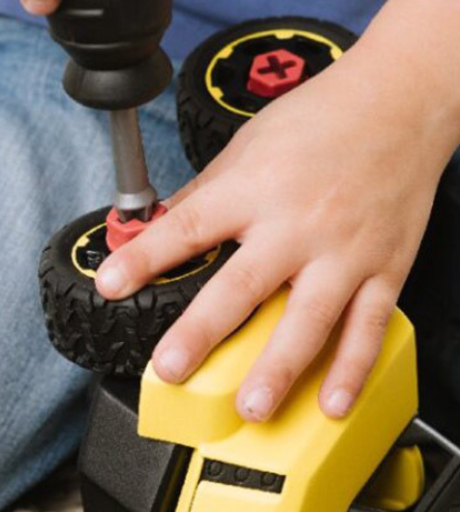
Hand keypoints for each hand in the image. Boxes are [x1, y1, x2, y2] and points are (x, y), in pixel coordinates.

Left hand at [95, 27, 456, 420]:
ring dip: (278, 368)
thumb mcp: (247, 145)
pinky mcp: (384, 269)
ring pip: (308, 319)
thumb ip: (205, 193)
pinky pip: (367, 328)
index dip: (146, 258)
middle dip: (202, 331)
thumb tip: (158, 227)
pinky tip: (331, 403)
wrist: (401, 103)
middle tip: (171, 367)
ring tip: (251, 408)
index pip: (189, 227)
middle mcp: (297, 223)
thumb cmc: (322, 119)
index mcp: (254, 188)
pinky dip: (351, 369)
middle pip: (242, 285)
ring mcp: (343, 251)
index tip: (112, 284)